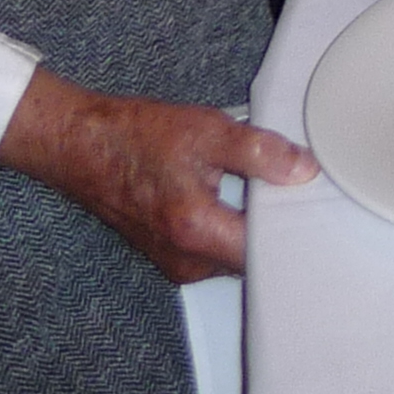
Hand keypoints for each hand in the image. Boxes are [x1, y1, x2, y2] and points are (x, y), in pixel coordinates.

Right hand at [0, 67, 314, 283]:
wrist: (83, 146)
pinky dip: (231, 226)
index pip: (266, 250)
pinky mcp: (170, 256)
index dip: (294, 224)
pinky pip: (217, 250)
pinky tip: (233, 193)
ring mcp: (176, 262)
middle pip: (254, 256)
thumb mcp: (209, 130)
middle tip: (290, 186)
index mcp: (197, 230)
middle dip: (275, 223)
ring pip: (236, 254)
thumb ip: (260, 153)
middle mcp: (186, 259)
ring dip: (252, 224)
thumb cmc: (136, 137)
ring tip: (256, 184)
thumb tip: (302, 170)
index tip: (310, 200)